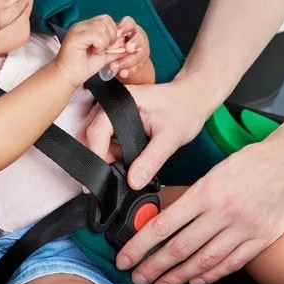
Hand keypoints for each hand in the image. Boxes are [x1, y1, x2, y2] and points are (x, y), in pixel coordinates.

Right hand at [54, 15, 120, 86]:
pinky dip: (100, 44)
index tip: (110, 47)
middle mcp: (82, 25)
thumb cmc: (82, 67)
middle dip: (111, 35)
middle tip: (105, 49)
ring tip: (98, 51)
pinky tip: (94, 52)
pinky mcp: (76, 36)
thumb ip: (116, 49)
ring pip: (102, 26)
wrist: (67, 77)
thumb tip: (129, 46)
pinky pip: (96, 34)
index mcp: (88, 27)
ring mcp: (78, 29)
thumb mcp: (105, 56)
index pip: (107, 20)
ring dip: (105, 41)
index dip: (113, 32)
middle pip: (106, 19)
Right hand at [82, 79, 207, 185]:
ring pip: (96, 142)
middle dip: (97, 160)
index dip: (95, 155)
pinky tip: (124, 167)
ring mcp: (112, 114)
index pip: (98, 129)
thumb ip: (152, 159)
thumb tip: (134, 181)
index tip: (95, 179)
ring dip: (104, 160)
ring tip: (120, 176)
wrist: (193, 99)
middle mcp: (112, 105)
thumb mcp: (171, 137)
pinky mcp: (116, 124)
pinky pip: (106, 144)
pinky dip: (111, 158)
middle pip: (91, 136)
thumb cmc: (184, 110)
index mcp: (123, 101)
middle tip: (105, 184)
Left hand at [104, 16, 150, 82]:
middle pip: (140, 38)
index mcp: (128, 28)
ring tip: (114, 66)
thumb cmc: (109, 45)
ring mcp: (141, 50)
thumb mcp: (106, 39)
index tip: (118, 34)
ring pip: (140, 54)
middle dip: (135, 43)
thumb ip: (104, 36)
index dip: (125, 27)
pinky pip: (138, 67)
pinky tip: (122, 73)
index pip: (129, 23)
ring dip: (128, 60)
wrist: (120, 61)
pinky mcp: (140, 63)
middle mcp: (137, 37)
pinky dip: (129, 70)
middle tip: (128, 48)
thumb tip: (96, 38)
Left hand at [115, 128, 283, 283]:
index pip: (163, 225)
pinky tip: (194, 281)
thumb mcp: (213, 172)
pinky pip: (230, 264)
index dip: (139, 246)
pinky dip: (209, 276)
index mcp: (206, 192)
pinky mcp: (260, 240)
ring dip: (178, 277)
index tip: (124, 258)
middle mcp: (223, 213)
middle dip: (154, 267)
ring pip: (203, 261)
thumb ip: (190, 197)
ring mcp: (244, 229)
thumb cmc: (250, 163)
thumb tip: (161, 218)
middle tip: (136, 278)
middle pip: (180, 248)